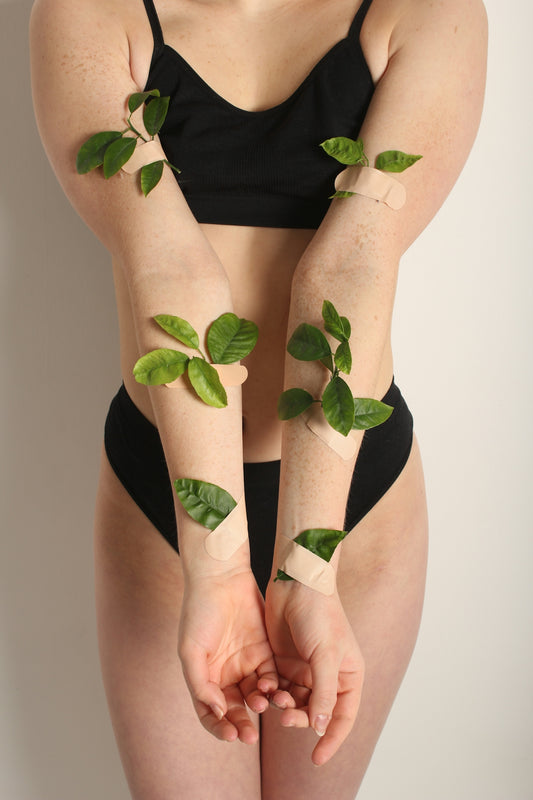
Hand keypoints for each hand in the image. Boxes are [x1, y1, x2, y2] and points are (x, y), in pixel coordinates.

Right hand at [178, 568, 277, 743]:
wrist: (220, 579)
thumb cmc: (199, 613)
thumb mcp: (191, 650)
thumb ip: (201, 683)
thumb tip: (217, 711)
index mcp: (204, 677)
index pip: (210, 713)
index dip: (219, 728)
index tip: (230, 735)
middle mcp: (225, 675)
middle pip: (235, 709)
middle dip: (242, 723)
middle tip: (250, 735)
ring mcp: (245, 664)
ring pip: (256, 695)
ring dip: (260, 706)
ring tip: (263, 705)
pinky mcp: (264, 651)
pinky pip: (271, 677)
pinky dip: (272, 687)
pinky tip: (272, 689)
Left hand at [264, 577, 364, 765]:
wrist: (295, 582)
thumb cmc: (320, 614)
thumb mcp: (325, 654)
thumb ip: (324, 691)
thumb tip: (321, 727)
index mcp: (348, 675)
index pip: (342, 717)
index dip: (331, 739)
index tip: (317, 759)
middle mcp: (327, 676)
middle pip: (314, 712)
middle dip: (300, 718)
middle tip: (284, 717)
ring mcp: (304, 669)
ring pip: (294, 702)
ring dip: (284, 706)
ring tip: (273, 698)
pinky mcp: (283, 661)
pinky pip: (277, 688)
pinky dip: (272, 693)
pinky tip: (264, 689)